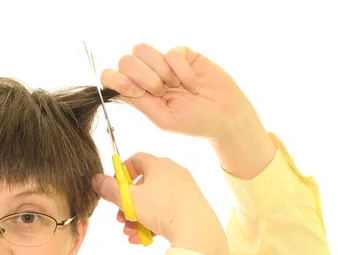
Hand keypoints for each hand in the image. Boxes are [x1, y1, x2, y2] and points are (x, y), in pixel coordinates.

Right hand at [92, 152, 229, 254]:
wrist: (198, 230)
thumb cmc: (163, 209)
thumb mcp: (129, 199)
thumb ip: (110, 189)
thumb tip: (96, 180)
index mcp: (160, 165)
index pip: (136, 159)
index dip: (121, 173)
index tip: (114, 188)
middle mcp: (174, 174)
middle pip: (143, 185)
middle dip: (127, 204)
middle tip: (119, 217)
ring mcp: (184, 191)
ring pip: (153, 203)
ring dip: (137, 217)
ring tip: (129, 232)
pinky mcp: (190, 208)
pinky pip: (166, 213)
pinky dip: (152, 224)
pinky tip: (142, 239)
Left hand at [101, 43, 276, 178]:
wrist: (226, 116)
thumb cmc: (194, 122)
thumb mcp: (163, 118)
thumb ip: (141, 102)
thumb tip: (118, 88)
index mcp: (137, 94)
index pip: (111, 77)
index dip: (115, 79)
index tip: (133, 90)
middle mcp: (147, 77)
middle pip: (125, 60)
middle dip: (141, 76)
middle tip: (161, 92)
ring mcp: (163, 64)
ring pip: (142, 50)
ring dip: (159, 70)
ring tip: (175, 87)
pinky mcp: (183, 55)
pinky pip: (171, 52)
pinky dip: (181, 70)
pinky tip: (192, 85)